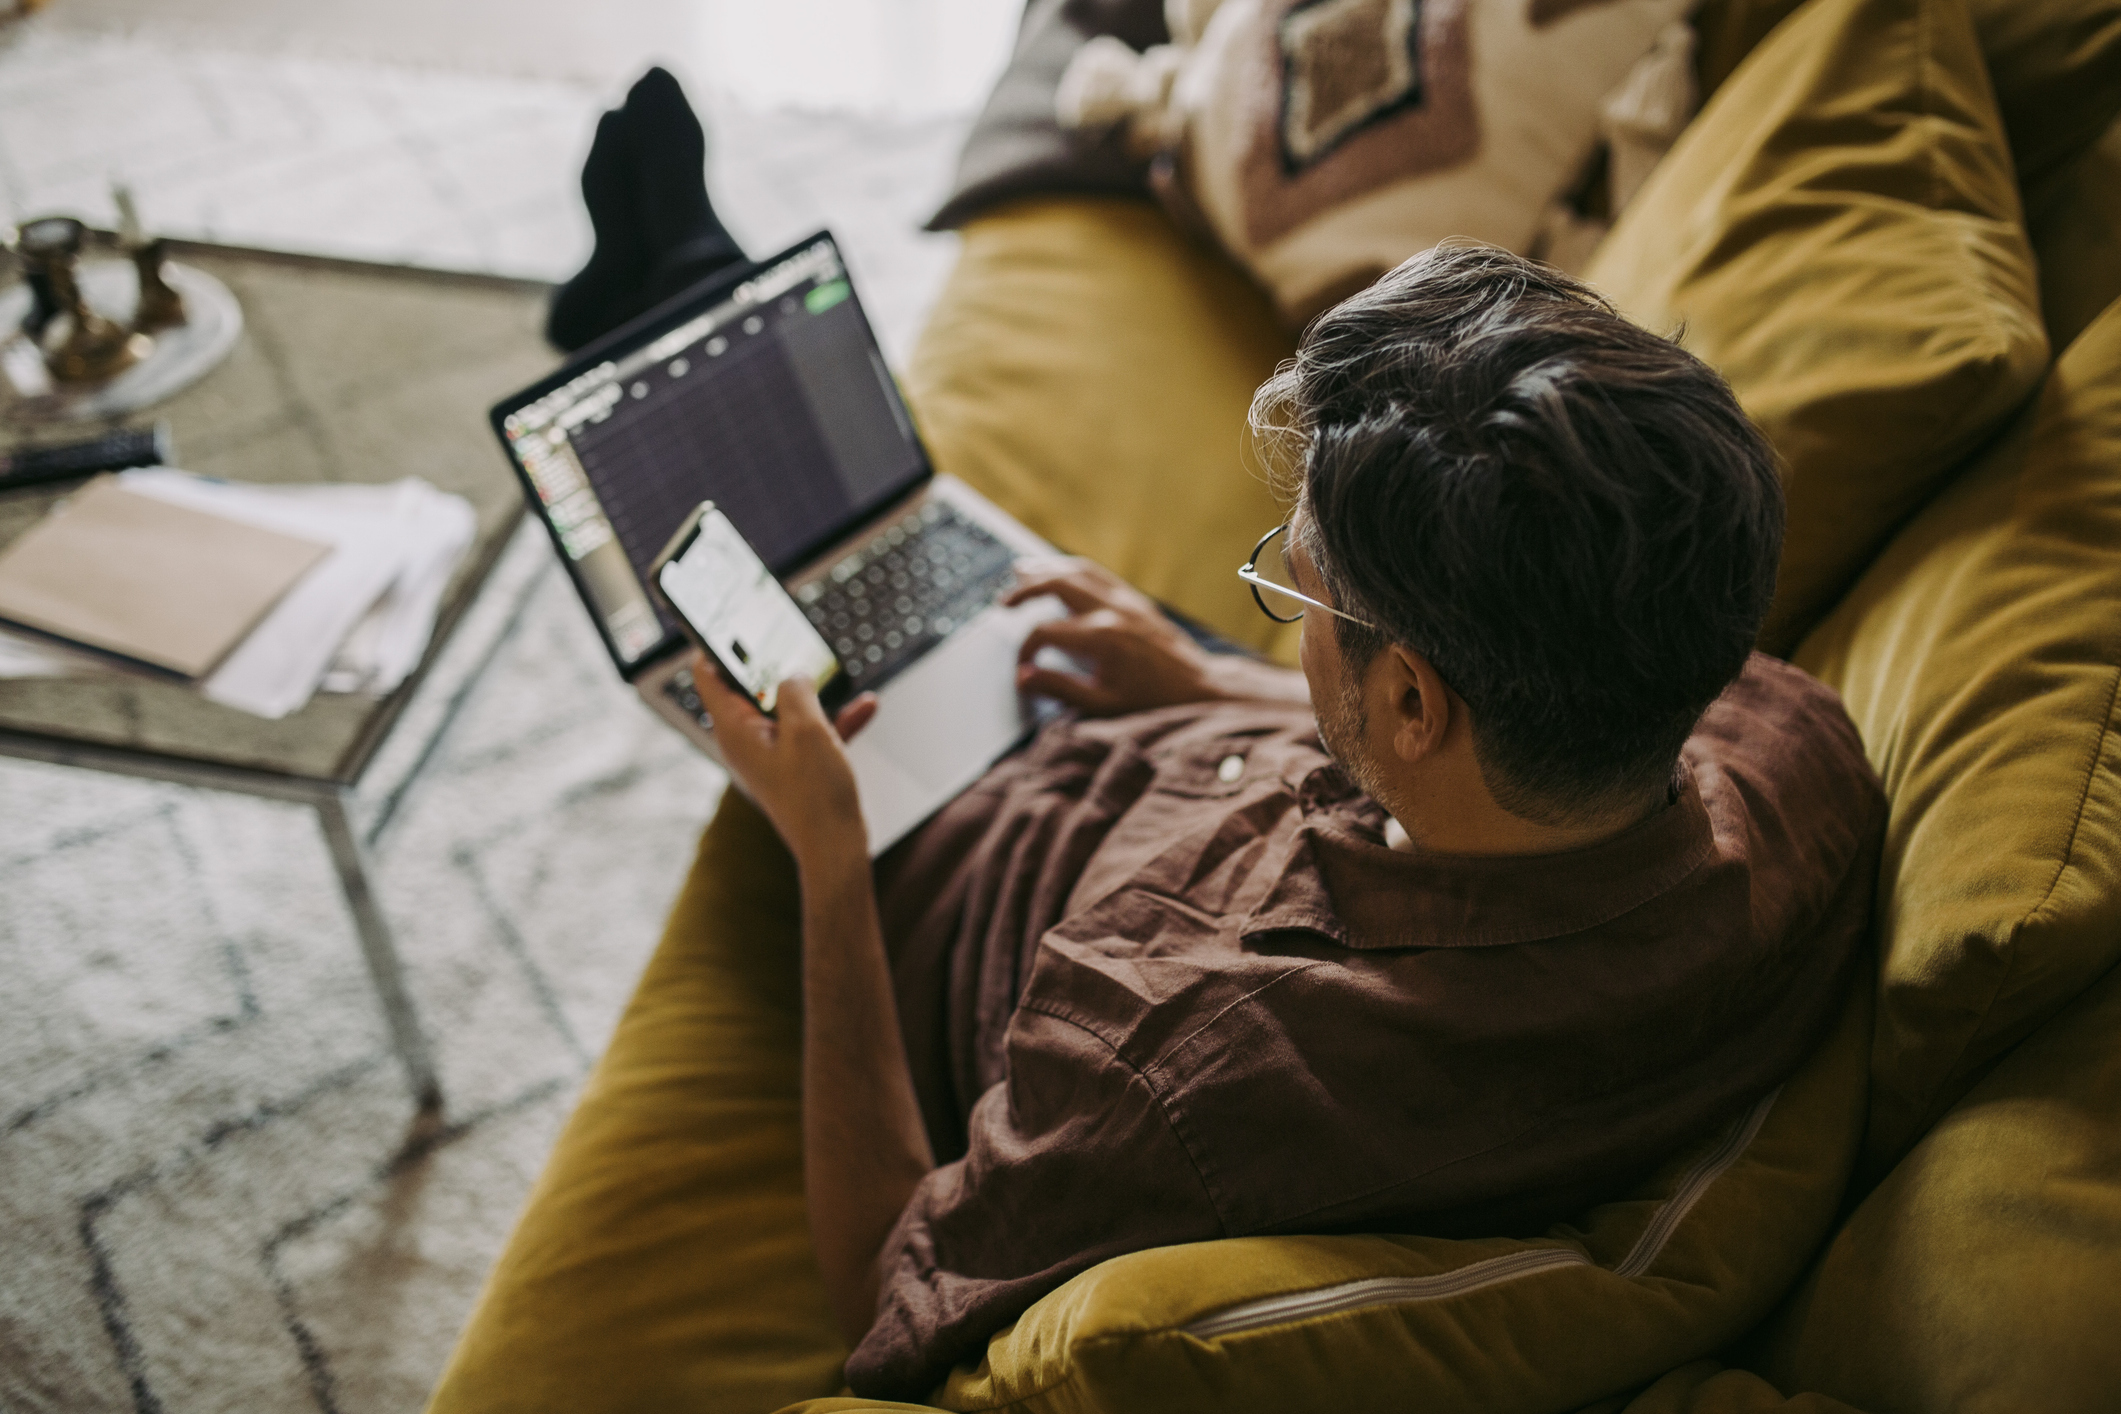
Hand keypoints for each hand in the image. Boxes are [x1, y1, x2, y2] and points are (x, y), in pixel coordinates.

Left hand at [688, 652, 878, 867]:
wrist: (836, 849)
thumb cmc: (815, 794)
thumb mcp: (807, 727)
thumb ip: (796, 688)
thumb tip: (794, 676)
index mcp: (734, 730)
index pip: (708, 674)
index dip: (715, 643)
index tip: (726, 617)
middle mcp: (745, 741)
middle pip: (750, 687)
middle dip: (774, 663)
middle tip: (788, 637)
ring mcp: (770, 755)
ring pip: (786, 708)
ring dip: (815, 692)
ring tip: (835, 673)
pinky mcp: (795, 767)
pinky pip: (811, 733)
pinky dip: (834, 719)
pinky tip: (866, 706)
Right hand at [1005, 557, 1242, 715]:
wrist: (1199, 689)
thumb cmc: (1152, 702)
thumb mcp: (1102, 704)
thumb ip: (1059, 688)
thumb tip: (1023, 677)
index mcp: (1101, 638)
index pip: (1045, 632)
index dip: (1026, 650)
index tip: (1022, 669)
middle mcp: (1113, 611)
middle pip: (1057, 584)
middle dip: (1025, 590)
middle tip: (1003, 602)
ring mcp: (1127, 601)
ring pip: (1078, 571)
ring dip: (1047, 568)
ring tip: (1021, 571)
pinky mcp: (1137, 600)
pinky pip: (1099, 574)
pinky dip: (1073, 570)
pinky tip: (1060, 573)